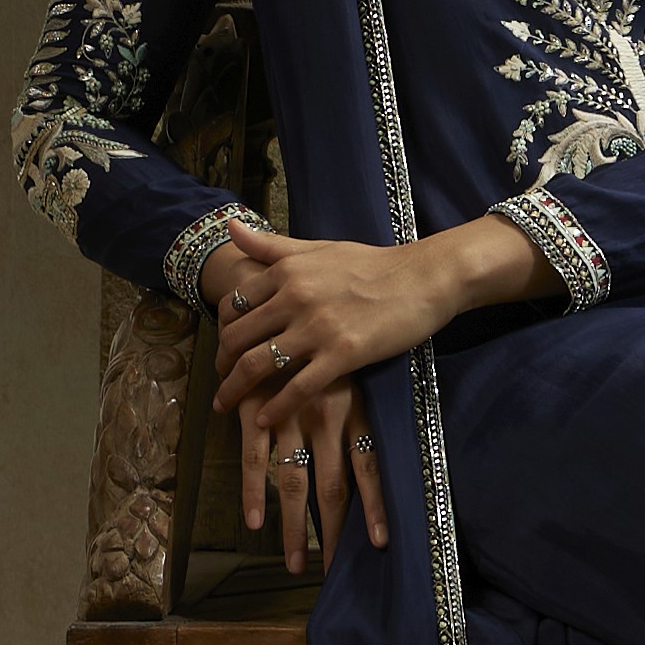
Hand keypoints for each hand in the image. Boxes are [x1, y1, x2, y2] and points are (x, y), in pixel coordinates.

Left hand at [211, 213, 557, 566]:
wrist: (425, 278)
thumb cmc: (373, 264)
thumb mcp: (320, 248)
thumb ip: (273, 245)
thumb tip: (227, 226)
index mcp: (288, 271)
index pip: (234, 305)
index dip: (221, 331)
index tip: (222, 350)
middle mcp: (296, 297)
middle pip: (238, 338)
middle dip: (221, 366)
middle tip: (220, 385)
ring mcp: (319, 327)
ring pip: (258, 364)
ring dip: (235, 390)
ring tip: (227, 407)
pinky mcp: (343, 353)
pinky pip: (299, 387)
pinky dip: (276, 407)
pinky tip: (265, 419)